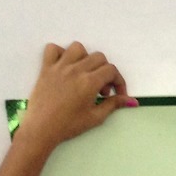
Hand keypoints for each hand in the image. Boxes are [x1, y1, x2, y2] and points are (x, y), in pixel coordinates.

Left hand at [18, 42, 134, 154]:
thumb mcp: (96, 117)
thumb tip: (133, 101)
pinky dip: (61, 54)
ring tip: (85, 74)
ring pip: (78, 48)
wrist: (42, 128)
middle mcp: (76, 70)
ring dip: (86, 59)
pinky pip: (53, 49)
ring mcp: (59, 66)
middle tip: (101, 90)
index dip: (119, 82)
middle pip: (99, 57)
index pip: (111, 70)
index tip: (117, 95)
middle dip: (105, 72)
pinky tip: (65, 67)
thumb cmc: (70, 125)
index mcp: (89, 82)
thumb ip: (114, 105)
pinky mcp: (46, 67)